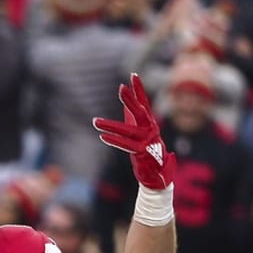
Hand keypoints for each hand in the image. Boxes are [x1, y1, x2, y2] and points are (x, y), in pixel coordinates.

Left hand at [93, 74, 174, 189]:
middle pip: (140, 112)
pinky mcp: (142, 154)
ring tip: (95, 122)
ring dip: (110, 126)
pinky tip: (103, 137)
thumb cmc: (148, 155)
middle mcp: (151, 130)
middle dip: (131, 100)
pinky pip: (126, 146)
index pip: (144, 103)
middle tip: (121, 88)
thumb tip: (126, 106)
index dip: (139, 90)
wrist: (158, 178)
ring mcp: (147, 142)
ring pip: (128, 131)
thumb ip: (134, 120)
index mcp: (150, 124)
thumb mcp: (140, 134)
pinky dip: (115, 141)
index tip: (133, 75)